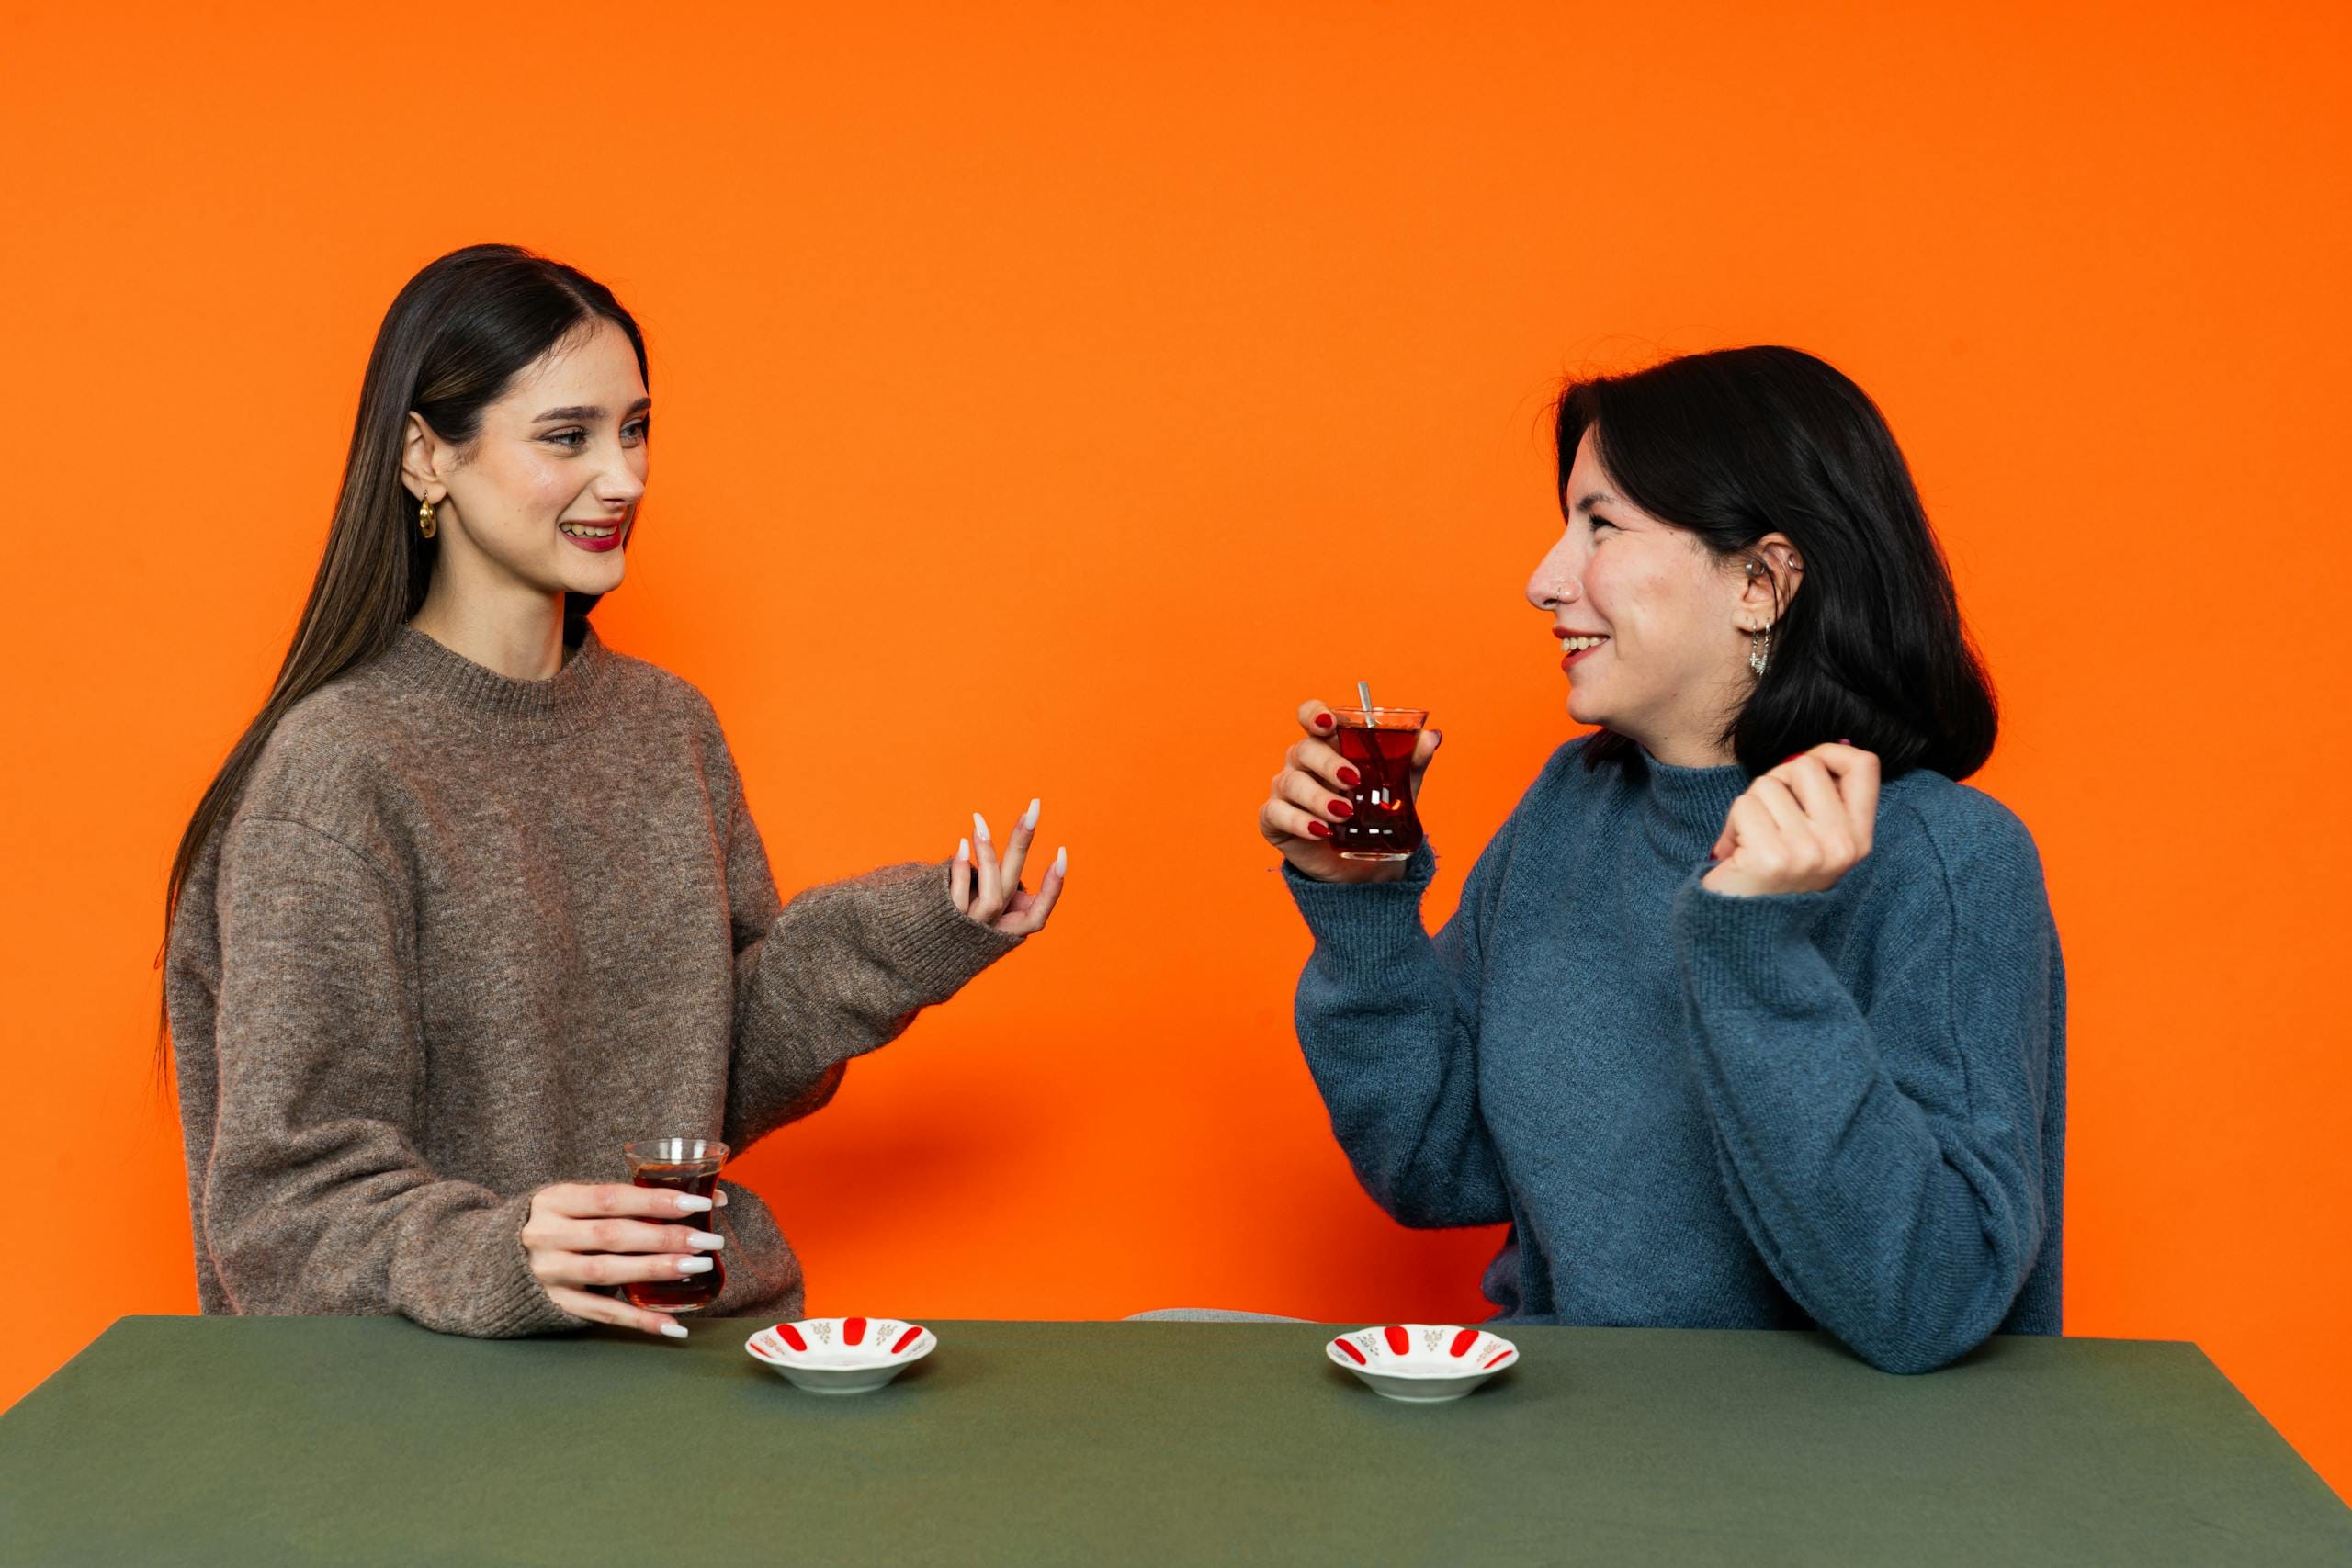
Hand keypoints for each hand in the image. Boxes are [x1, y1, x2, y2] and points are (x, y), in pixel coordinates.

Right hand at [523, 1182, 729, 1337]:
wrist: (497, 1258)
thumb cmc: (558, 1221)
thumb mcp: (577, 1201)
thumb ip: (630, 1200)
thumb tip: (710, 1198)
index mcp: (555, 1200)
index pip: (610, 1198)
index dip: (654, 1200)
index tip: (697, 1202)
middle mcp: (547, 1236)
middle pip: (612, 1236)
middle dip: (664, 1237)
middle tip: (708, 1240)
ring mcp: (549, 1272)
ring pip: (607, 1272)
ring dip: (655, 1270)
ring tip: (697, 1267)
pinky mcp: (555, 1303)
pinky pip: (601, 1313)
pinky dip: (638, 1320)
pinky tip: (673, 1324)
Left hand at [952, 798, 1066, 934]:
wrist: (910, 950)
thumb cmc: (948, 920)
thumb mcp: (975, 908)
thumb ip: (991, 888)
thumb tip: (990, 856)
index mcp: (1005, 928)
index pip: (1037, 915)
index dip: (1052, 889)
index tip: (1061, 853)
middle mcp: (992, 930)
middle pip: (1014, 887)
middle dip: (1024, 844)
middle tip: (1034, 807)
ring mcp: (971, 929)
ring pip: (993, 897)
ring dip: (987, 855)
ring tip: (979, 823)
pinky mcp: (948, 924)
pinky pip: (961, 897)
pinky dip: (962, 869)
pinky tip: (961, 847)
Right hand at [1259, 698, 1440, 883]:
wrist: (1364, 867)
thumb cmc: (1375, 817)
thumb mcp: (1400, 789)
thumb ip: (1412, 761)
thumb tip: (1431, 737)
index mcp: (1328, 745)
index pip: (1311, 717)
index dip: (1314, 714)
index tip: (1328, 722)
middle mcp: (1302, 763)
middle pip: (1304, 749)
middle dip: (1328, 763)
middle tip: (1354, 781)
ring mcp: (1285, 790)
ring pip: (1291, 782)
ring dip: (1319, 797)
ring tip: (1345, 814)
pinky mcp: (1274, 820)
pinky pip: (1277, 813)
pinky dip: (1299, 821)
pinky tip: (1321, 831)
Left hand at [1702, 742, 1879, 896]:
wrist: (1747, 935)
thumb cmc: (1773, 880)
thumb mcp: (1814, 843)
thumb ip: (1820, 801)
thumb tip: (1811, 755)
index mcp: (1858, 840)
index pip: (1864, 765)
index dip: (1829, 753)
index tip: (1801, 773)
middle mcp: (1840, 845)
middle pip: (1805, 765)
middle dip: (1775, 783)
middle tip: (1766, 821)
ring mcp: (1808, 851)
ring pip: (1768, 784)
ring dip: (1749, 808)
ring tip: (1750, 844)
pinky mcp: (1772, 857)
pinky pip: (1744, 806)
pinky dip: (1730, 826)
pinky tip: (1735, 855)